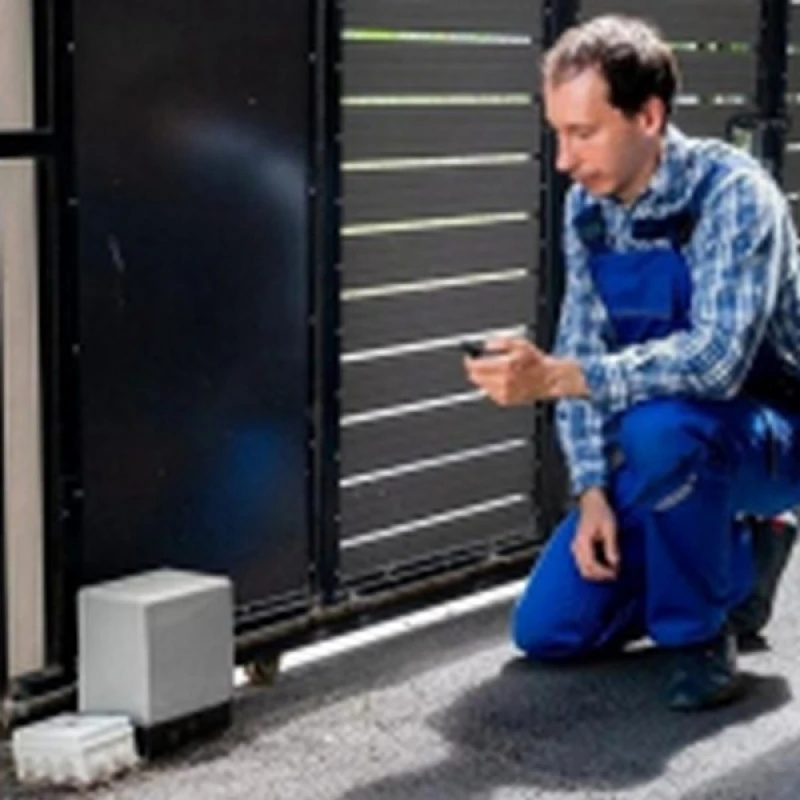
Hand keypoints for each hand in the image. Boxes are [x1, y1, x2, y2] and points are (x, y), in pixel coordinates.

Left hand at [463, 336, 587, 404]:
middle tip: (478, 363)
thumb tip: (485, 345)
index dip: (470, 360)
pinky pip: (489, 392)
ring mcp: (503, 393)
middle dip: (474, 369)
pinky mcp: (505, 400)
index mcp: (506, 366)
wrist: (547, 378)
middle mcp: (503, 381)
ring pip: (481, 385)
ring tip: (493, 370)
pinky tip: (500, 379)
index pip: (476, 366)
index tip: (470, 356)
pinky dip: (490, 385)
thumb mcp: (519, 343)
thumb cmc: (535, 362)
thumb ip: (499, 342)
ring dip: (482, 377)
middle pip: (475, 377)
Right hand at [571, 488, 619, 580]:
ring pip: (583, 570)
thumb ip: (611, 547)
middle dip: (601, 576)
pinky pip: (583, 564)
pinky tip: (605, 565)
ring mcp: (575, 548)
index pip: (591, 565)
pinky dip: (594, 569)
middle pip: (585, 571)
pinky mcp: (578, 548)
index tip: (616, 573)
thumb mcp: (610, 528)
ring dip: (597, 574)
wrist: (592, 502)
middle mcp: (576, 546)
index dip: (604, 573)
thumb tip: (615, 564)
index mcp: (583, 541)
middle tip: (615, 574)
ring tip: (611, 570)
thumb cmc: (601, 513)